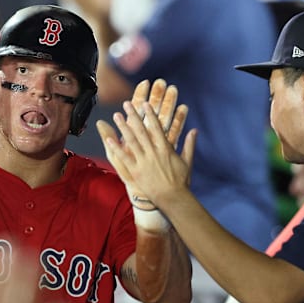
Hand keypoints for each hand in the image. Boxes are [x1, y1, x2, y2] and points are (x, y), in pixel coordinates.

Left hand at [97, 79, 188, 207]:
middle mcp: (153, 152)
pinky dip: (116, 148)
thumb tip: (194, 130)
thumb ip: (189, 144)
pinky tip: (109, 139)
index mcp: (165, 148)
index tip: (144, 103)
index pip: (156, 127)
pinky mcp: (136, 171)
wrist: (173, 198)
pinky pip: (124, 157)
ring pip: (131, 141)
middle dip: (133, 116)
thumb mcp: (187, 161)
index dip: (150, 114)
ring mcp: (144, 161)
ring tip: (116, 115)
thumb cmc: (181, 181)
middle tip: (126, 104)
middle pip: (141, 130)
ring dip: (123, 127)